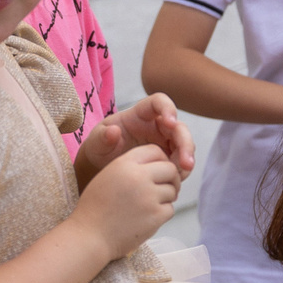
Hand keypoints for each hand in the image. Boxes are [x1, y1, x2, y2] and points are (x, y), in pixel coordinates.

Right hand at [71, 143, 181, 259]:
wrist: (89, 237)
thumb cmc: (95, 209)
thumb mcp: (107, 177)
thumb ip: (130, 167)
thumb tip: (159, 165)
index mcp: (124, 164)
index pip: (155, 151)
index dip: (161, 160)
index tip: (160, 171)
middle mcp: (138, 177)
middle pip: (170, 169)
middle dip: (171, 179)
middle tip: (165, 188)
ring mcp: (149, 197)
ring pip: (172, 190)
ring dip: (166, 198)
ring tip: (148, 206)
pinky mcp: (156, 216)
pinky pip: (170, 209)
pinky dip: (162, 214)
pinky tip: (146, 218)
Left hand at [80, 95, 196, 176]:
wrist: (103, 167)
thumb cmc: (99, 148)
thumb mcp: (95, 142)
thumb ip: (101, 137)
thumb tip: (114, 132)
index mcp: (140, 114)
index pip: (159, 102)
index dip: (168, 108)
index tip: (170, 122)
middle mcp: (157, 125)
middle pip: (179, 127)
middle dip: (185, 142)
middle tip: (186, 162)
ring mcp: (165, 141)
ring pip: (184, 145)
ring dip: (186, 158)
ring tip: (180, 175)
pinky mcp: (168, 157)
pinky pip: (181, 161)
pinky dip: (182, 170)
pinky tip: (177, 180)